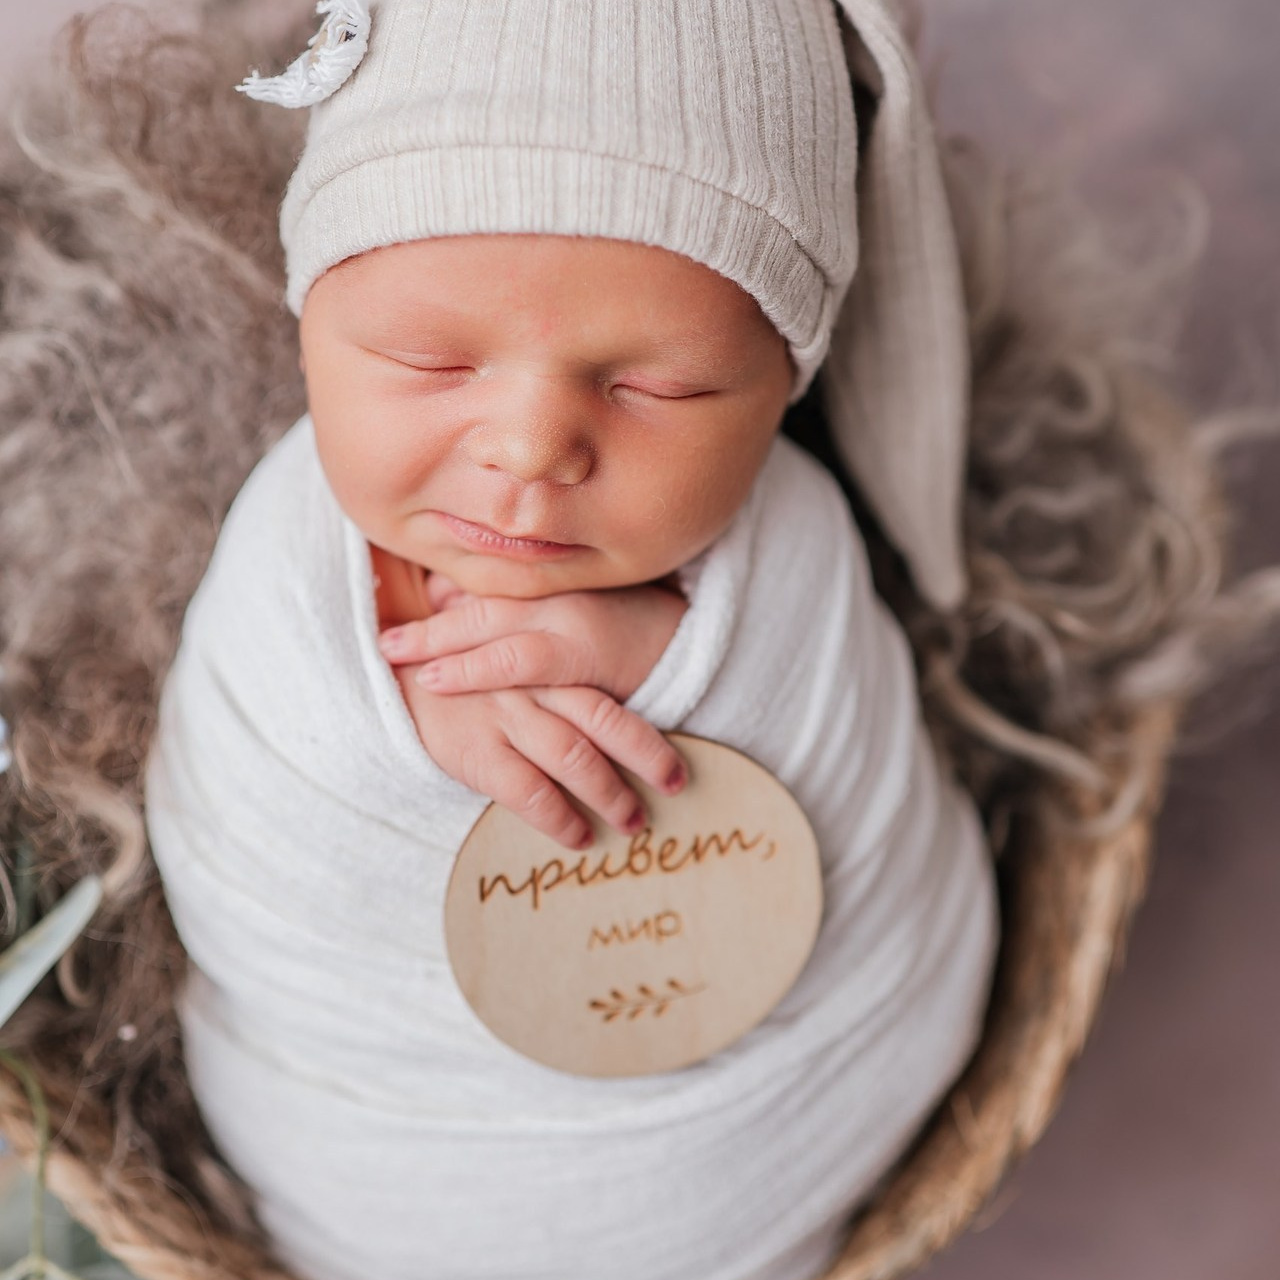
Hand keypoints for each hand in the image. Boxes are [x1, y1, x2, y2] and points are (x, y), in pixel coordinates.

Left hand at [377, 574, 686, 701]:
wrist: (691, 643)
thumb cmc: (626, 628)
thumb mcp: (570, 604)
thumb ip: (513, 603)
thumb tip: (444, 596)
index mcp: (547, 580)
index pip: (483, 583)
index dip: (436, 597)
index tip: (392, 611)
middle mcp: (553, 594)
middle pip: (477, 603)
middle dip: (427, 623)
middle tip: (383, 640)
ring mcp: (567, 620)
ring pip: (489, 628)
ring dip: (439, 643)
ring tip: (397, 657)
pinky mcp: (583, 656)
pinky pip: (519, 662)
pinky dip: (475, 670)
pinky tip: (438, 678)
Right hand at [391, 663, 687, 850]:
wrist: (383, 680)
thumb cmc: (452, 675)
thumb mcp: (503, 660)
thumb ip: (545, 678)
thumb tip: (597, 719)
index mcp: (542, 662)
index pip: (607, 697)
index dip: (647, 734)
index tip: (678, 765)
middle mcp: (531, 685)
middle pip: (604, 721)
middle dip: (647, 758)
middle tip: (674, 788)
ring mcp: (504, 715)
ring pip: (574, 756)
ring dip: (610, 795)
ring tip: (632, 823)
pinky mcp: (474, 749)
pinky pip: (529, 791)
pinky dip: (560, 818)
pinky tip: (578, 837)